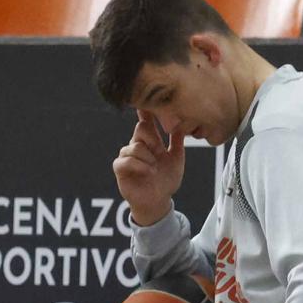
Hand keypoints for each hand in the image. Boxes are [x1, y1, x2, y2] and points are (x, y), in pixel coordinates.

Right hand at [113, 110, 186, 228]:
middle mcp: (136, 145)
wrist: (159, 201)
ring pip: (135, 146)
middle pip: (141, 129)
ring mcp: (127, 156)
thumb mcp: (176, 158)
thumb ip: (177, 140)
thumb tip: (182, 122)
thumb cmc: (166, 180)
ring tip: (155, 168)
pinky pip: (126, 160)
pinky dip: (140, 165)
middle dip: (153, 140)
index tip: (148, 100)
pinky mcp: (120, 168)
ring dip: (149, 158)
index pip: (146, 121)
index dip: (147, 111)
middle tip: (160, 152)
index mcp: (150, 141)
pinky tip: (148, 172)